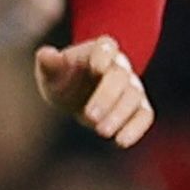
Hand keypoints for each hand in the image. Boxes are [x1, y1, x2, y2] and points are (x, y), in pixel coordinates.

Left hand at [35, 35, 153, 147]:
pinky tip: (121, 142)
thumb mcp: (50, 72)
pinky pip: (144, 115)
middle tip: (90, 116)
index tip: (97, 68)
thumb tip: (45, 54)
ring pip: (134, 96)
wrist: (75, 96)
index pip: (106, 47)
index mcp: (98, 51)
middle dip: (107, 96)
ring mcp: (131, 86)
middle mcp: (119, 66)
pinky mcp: (138, 107)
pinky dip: (136, 128)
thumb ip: (48, 63)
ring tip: (101, 132)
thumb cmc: (62, 79)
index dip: (104, 56)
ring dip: (119, 114)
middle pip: (120, 76)